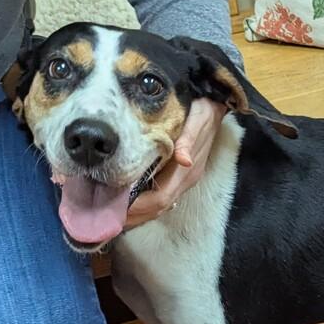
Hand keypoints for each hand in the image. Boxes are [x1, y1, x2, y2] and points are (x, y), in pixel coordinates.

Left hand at [124, 98, 225, 228]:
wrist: (218, 107)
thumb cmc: (204, 110)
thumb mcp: (198, 119)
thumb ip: (189, 140)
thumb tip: (184, 160)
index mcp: (187, 171)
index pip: (160, 199)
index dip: (137, 206)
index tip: (113, 208)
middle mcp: (186, 180)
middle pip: (157, 208)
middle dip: (133, 215)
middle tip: (105, 217)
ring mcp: (185, 179)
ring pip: (159, 205)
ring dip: (137, 212)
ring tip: (112, 212)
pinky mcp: (182, 175)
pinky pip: (161, 196)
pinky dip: (143, 202)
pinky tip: (128, 199)